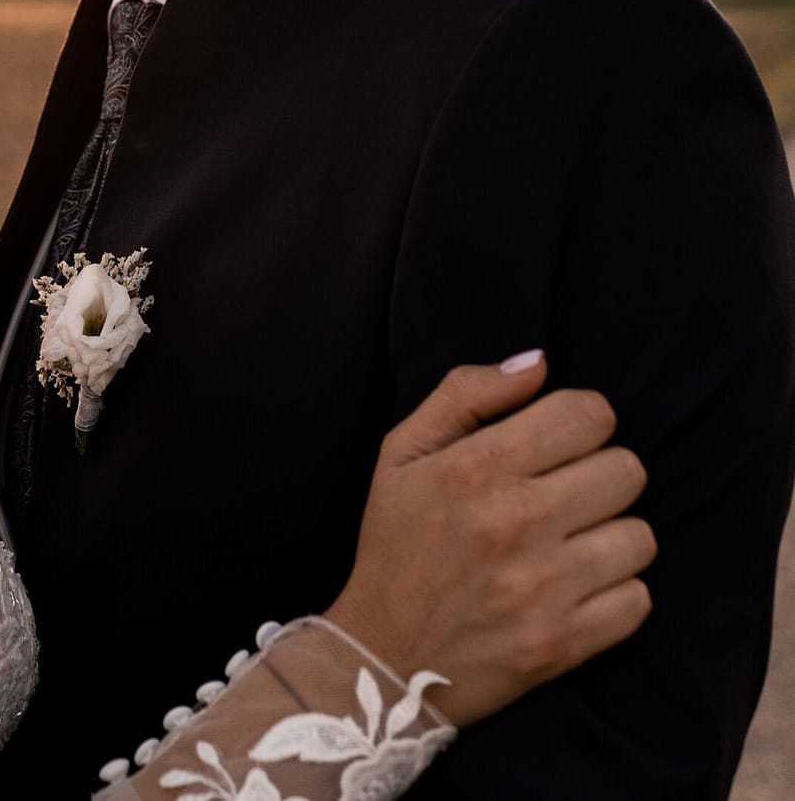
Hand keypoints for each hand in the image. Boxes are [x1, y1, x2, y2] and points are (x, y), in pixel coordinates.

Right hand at [324, 353, 654, 725]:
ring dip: (610, 537)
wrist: (381, 658)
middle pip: (626, 470)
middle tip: (564, 497)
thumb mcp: (401, 455)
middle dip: (599, 477)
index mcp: (475, 467)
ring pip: (640, 536)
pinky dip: (614, 594)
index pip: (588, 415)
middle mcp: (514, 521)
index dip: (581, 423)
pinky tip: (573, 590)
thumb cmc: (396, 546)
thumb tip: (539, 363)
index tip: (560, 444)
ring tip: (568, 546)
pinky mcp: (564, 642)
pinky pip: (639, 599)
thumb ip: (465, 394)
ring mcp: (543, 586)